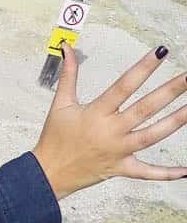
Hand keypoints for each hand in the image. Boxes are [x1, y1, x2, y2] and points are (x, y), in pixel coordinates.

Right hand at [32, 42, 186, 199]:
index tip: (160, 53)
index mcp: (95, 113)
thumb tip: (67, 48)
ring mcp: (118, 151)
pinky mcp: (122, 168)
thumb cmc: (54, 137)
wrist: (48, 172)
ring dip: (175, 122)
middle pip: (145, 108)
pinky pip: (147, 172)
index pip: (124, 85)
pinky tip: (186, 170)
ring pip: (152, 136)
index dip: (143, 68)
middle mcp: (110, 131)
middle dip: (169, 91)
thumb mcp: (60, 103)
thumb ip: (68, 75)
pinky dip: (167, 173)